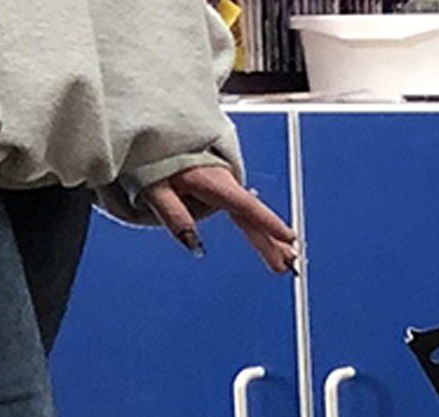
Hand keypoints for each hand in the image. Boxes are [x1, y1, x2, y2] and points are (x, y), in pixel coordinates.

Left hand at [142, 164, 302, 275]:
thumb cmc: (150, 154)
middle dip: (271, 241)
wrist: (151, 130)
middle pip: (251, 215)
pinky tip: (268, 241)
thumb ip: (173, 216)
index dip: (268, 222)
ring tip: (281, 261)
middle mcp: (223, 179)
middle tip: (288, 264)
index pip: (244, 205)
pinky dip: (255, 225)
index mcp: (210, 178)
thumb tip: (193, 246)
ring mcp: (223, 181)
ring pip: (248, 215)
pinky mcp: (219, 184)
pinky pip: (241, 209)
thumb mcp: (153, 187)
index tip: (288, 237)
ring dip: (265, 237)